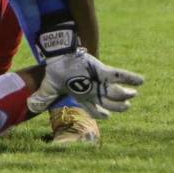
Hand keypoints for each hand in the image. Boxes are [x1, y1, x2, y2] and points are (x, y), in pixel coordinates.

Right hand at [26, 48, 143, 118]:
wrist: (58, 55)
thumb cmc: (55, 70)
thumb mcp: (49, 86)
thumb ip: (44, 97)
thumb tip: (31, 106)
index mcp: (82, 95)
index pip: (93, 108)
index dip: (100, 113)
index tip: (106, 117)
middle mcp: (92, 89)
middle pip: (108, 101)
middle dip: (118, 105)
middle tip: (128, 107)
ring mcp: (98, 80)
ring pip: (114, 92)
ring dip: (124, 95)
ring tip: (133, 95)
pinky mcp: (102, 70)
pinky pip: (118, 76)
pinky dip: (130, 78)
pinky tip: (142, 81)